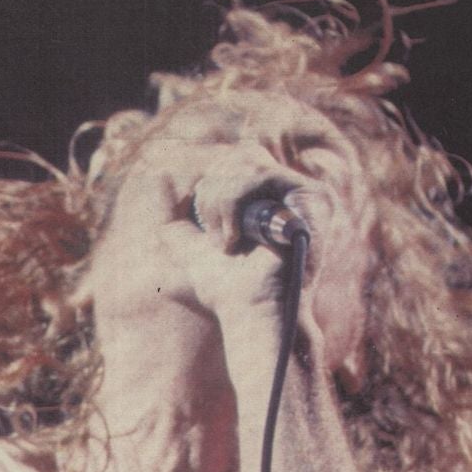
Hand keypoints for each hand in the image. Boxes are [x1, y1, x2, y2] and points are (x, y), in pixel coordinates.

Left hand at [89, 93, 375, 376]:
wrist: (253, 315)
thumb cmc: (229, 294)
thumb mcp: (192, 253)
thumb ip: (178, 227)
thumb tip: (161, 199)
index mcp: (270, 200)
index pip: (235, 162)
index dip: (212, 189)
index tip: (209, 231)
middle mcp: (290, 193)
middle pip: (238, 156)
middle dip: (212, 195)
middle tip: (217, 240)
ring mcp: (304, 194)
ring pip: (245, 161)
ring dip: (221, 202)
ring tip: (227, 243)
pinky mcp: (311, 197)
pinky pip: (259, 173)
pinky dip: (235, 202)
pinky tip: (235, 238)